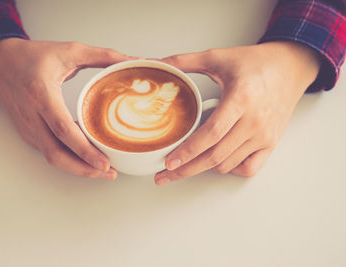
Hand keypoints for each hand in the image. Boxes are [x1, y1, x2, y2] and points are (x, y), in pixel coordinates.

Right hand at [0, 38, 133, 179]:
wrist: (0, 61)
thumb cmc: (32, 56)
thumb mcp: (70, 50)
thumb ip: (103, 56)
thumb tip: (131, 60)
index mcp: (41, 94)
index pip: (63, 130)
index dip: (84, 150)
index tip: (105, 163)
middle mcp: (32, 115)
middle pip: (56, 154)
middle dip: (84, 169)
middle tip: (110, 172)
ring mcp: (28, 127)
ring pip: (51, 157)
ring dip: (77, 168)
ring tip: (102, 169)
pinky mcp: (27, 132)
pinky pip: (48, 151)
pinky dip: (68, 158)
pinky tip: (86, 156)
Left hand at [155, 41, 320, 184]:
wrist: (289, 67)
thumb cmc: (255, 63)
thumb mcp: (217, 57)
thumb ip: (185, 61)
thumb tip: (157, 63)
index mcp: (240, 99)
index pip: (211, 134)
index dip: (188, 151)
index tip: (169, 162)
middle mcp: (255, 121)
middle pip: (216, 155)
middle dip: (187, 169)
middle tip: (165, 174)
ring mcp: (264, 135)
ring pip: (228, 164)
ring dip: (204, 168)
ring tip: (185, 166)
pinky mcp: (271, 142)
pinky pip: (249, 168)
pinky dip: (231, 169)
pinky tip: (216, 162)